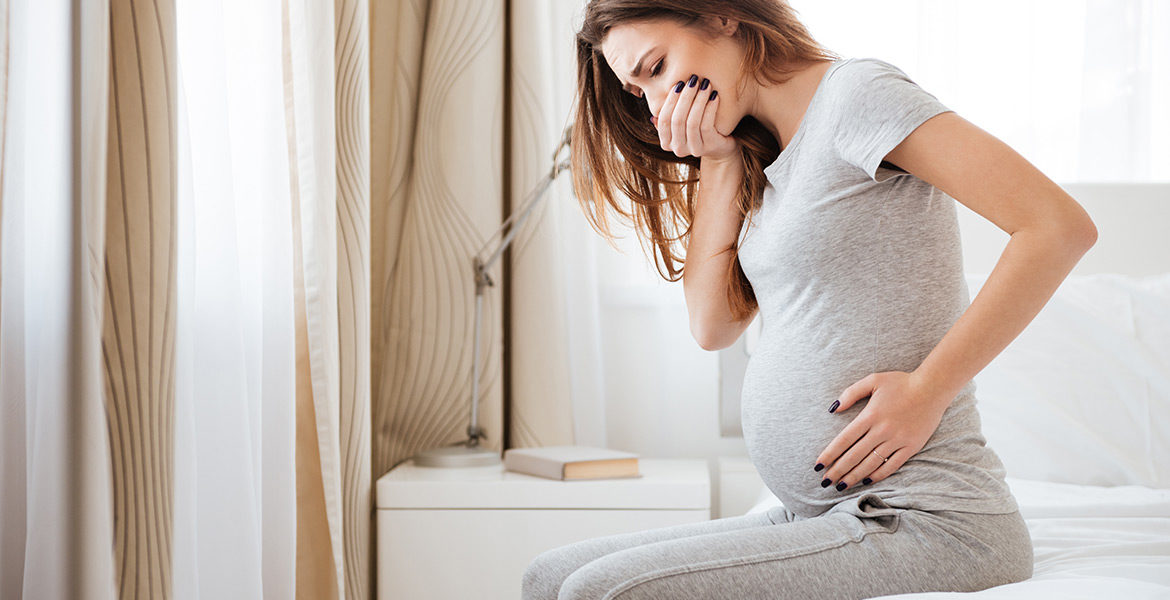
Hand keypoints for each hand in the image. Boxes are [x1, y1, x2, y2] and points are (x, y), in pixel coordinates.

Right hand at [651, 74, 737, 162]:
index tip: (679, 83)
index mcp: (666, 142)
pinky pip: (706, 125)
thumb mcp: (681, 125)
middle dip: (685, 97)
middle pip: (677, 120)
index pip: (664, 120)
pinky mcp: (709, 147)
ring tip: (705, 85)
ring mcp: (693, 150)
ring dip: (699, 100)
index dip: (670, 101)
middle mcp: (678, 149)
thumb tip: (654, 113)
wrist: (720, 147)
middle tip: (694, 80)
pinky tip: (714, 96)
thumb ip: (668, 118)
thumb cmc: (698, 130)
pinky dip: (710, 108)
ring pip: (692, 122)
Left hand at [813, 370, 951, 491]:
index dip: (829, 454)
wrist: (933, 388)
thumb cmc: (901, 382)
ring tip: (841, 486)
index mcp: (870, 415)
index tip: (818, 466)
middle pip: (854, 455)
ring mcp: (897, 440)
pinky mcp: (911, 447)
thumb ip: (851, 393)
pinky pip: (892, 465)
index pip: (844, 440)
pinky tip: (867, 481)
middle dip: (838, 470)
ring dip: (854, 476)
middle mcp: (881, 430)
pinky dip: (879, 475)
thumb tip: (833, 409)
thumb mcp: (873, 380)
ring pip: (871, 463)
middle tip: (825, 482)